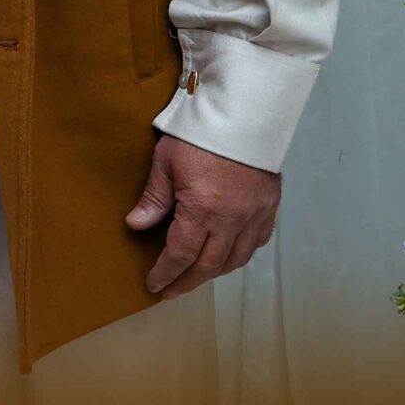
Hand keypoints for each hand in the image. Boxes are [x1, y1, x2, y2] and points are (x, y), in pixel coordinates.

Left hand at [124, 133, 281, 298]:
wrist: (244, 114)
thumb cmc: (200, 135)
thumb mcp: (166, 162)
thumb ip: (154, 198)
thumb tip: (135, 225)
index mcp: (203, 211)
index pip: (181, 255)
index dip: (166, 273)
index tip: (155, 285)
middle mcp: (232, 220)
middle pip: (209, 266)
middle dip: (187, 281)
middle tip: (171, 291)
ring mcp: (254, 215)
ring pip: (235, 259)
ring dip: (214, 272)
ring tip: (195, 275)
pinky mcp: (269, 207)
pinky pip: (256, 242)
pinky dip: (240, 254)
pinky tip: (227, 254)